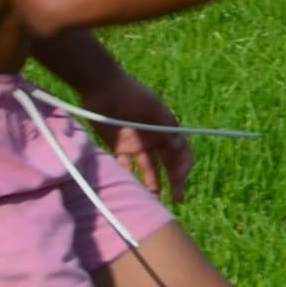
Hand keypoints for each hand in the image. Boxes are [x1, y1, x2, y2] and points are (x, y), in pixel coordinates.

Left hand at [93, 72, 191, 202]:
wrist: (102, 87)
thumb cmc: (132, 95)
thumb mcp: (154, 108)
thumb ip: (167, 127)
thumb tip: (180, 147)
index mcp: (166, 128)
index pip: (180, 151)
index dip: (183, 166)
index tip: (180, 180)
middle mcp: (154, 138)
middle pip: (168, 163)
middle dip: (174, 181)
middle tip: (177, 199)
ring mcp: (136, 144)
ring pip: (148, 168)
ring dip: (152, 183)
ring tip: (152, 199)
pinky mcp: (118, 147)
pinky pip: (125, 165)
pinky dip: (128, 176)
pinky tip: (128, 187)